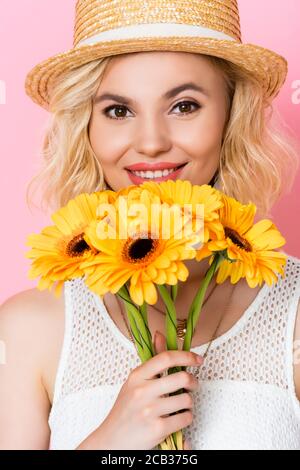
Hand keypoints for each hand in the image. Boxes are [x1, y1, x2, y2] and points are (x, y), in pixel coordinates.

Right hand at [95, 330, 202, 448]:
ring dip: (188, 404)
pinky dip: (185, 419)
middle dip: (193, 382)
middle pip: (182, 378)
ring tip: (179, 406)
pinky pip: (185, 418)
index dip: (186, 356)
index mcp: (137, 376)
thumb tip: (159, 334)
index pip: (166, 358)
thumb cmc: (125, 411)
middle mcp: (142, 391)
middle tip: (192, 386)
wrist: (112, 441)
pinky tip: (175, 419)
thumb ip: (151, 362)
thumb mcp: (134, 383)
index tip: (197, 359)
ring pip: (186, 400)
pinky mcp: (157, 428)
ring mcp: (149, 410)